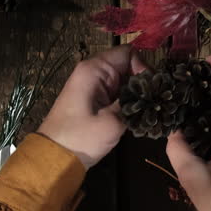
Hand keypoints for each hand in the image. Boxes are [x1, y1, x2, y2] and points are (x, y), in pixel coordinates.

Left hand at [38, 45, 146, 168]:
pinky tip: (139, 114)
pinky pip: (119, 92)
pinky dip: (130, 101)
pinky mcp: (96, 99)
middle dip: (143, 82)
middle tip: (155, 101)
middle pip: (128, 66)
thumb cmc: (81, 137)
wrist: (55, 157)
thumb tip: (152, 92)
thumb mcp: (111, 120)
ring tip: (150, 109)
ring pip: (126, 80)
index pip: (128, 53)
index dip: (143, 67)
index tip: (151, 88)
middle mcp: (94, 72)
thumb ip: (133, 101)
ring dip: (138, 93)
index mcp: (94, 70)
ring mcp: (95, 86)